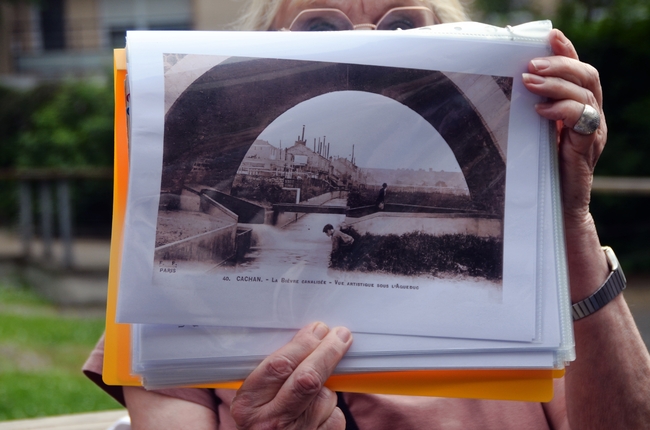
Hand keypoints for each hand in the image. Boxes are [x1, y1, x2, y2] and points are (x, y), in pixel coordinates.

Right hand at [230, 322, 352, 429]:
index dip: (303, 344)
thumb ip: (271, 374)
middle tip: (340, 336)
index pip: (279, 366)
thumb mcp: (252, 398)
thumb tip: (307, 340)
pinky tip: (318, 414)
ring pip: (325, 397)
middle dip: (328, 352)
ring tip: (311, 395)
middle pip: (307, 379)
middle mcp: (270, 422)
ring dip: (326, 388)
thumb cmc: (260, 421)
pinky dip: (331, 410)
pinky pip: (335, 416)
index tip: (317, 330)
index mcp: (248, 404)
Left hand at [522, 29, 605, 223]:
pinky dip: (562, 109)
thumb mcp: (536, 133)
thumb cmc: (542, 169)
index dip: (567, 51)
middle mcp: (592, 115)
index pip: (579, 70)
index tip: (550, 36)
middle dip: (560, 64)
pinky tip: (540, 110)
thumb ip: (533, 110)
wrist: (557, 207)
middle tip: (531, 64)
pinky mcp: (588, 148)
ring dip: (556, 83)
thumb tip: (511, 87)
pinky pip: (584, 120)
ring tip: (529, 81)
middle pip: (587, 76)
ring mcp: (593, 131)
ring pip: (586, 93)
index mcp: (580, 107)